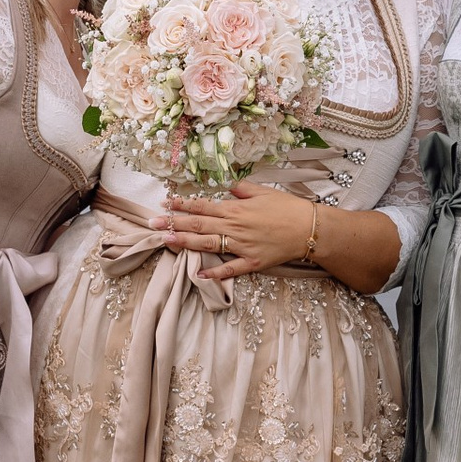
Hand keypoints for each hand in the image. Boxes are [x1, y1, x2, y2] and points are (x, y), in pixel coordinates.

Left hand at [156, 181, 318, 276]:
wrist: (309, 229)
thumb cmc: (288, 208)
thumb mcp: (264, 191)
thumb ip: (242, 189)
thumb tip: (227, 187)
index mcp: (236, 209)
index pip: (203, 206)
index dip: (182, 205)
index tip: (164, 204)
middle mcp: (235, 227)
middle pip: (199, 225)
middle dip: (173, 223)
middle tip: (151, 223)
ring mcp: (242, 246)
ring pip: (208, 244)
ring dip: (185, 242)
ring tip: (165, 241)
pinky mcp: (252, 262)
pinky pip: (230, 268)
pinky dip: (214, 272)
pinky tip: (198, 274)